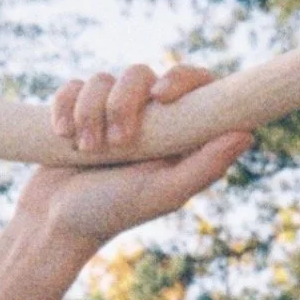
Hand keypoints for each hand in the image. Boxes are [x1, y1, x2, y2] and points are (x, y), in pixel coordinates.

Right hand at [16, 63, 252, 253]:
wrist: (53, 224)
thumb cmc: (111, 214)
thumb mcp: (162, 194)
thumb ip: (205, 167)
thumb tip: (247, 133)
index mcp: (176, 138)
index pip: (195, 87)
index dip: (183, 79)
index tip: (161, 96)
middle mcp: (147, 122)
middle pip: (142, 75)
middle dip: (122, 103)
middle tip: (116, 144)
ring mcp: (111, 114)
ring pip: (104, 79)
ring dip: (90, 112)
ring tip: (85, 149)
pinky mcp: (78, 112)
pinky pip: (74, 86)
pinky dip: (65, 107)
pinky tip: (62, 135)